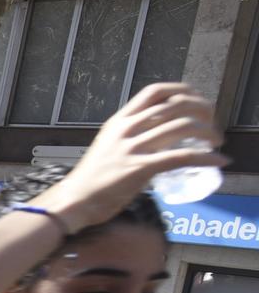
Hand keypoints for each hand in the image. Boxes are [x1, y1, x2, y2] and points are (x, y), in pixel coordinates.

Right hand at [51, 83, 225, 228]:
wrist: (74, 201)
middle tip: (212, 124)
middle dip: (204, 111)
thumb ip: (130, 136)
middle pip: (175, 105)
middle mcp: (126, 129)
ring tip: (216, 142)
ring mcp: (132, 148)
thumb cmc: (91, 178)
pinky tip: (217, 161)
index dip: (183, 91)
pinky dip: (205, 158)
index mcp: (119, 121)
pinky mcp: (140, 169)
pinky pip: (181, 157)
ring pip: (182, 127)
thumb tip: (158, 133)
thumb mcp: (108, 145)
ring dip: (208, 132)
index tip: (198, 101)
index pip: (155, 92)